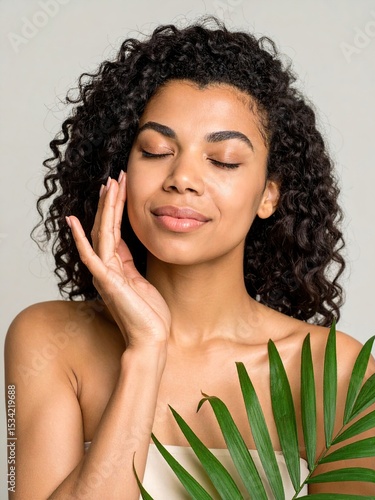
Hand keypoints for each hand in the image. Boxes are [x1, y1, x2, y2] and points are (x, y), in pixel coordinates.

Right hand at [66, 171, 170, 348]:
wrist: (151, 339)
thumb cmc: (150, 315)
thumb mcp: (142, 283)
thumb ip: (132, 266)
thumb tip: (129, 251)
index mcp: (118, 268)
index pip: (115, 232)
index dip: (117, 210)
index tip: (121, 189)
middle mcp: (108, 268)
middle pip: (106, 228)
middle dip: (112, 202)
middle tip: (115, 178)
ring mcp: (105, 274)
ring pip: (102, 234)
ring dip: (105, 209)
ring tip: (109, 185)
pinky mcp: (107, 282)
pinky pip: (91, 256)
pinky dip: (81, 238)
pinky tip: (74, 221)